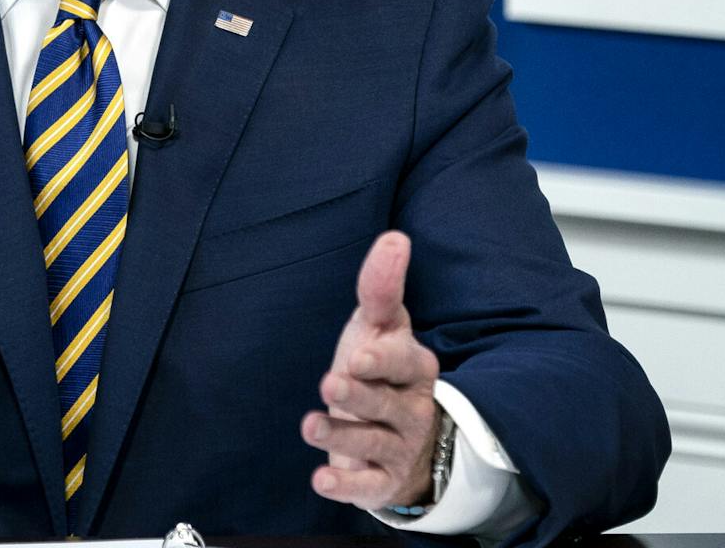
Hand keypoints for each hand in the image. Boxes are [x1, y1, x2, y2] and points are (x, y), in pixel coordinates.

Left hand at [303, 231, 441, 509]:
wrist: (403, 437)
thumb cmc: (382, 369)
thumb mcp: (380, 327)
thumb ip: (381, 287)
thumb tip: (395, 236)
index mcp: (415, 367)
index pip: (404, 362)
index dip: (383, 360)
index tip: (359, 354)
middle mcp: (412, 408)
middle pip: (387, 404)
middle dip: (359, 395)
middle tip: (331, 384)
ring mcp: (399, 447)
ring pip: (373, 443)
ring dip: (341, 436)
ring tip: (309, 425)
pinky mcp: (383, 481)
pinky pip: (367, 486)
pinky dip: (345, 486)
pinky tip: (321, 480)